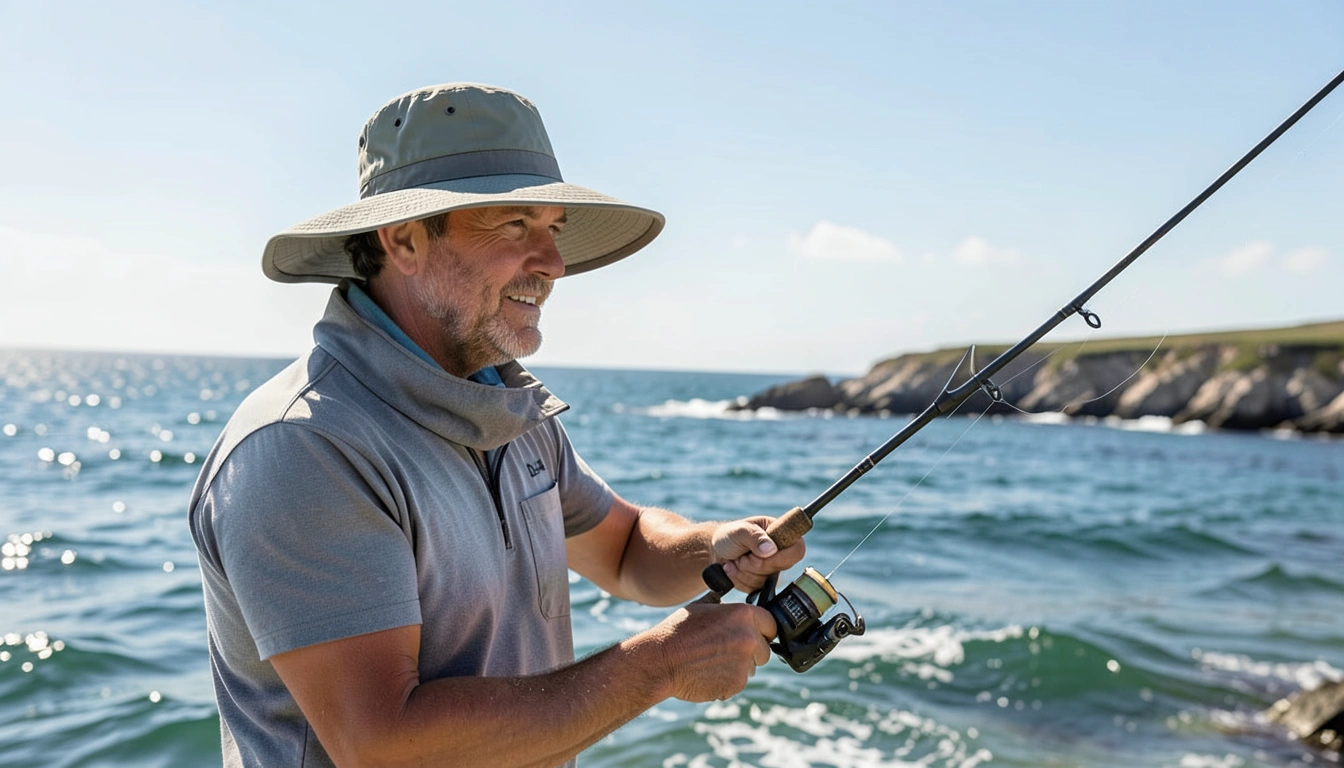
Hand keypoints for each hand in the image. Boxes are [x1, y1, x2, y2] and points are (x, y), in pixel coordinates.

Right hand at [638, 602, 775, 701]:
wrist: (661, 661)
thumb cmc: (677, 632)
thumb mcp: (702, 608)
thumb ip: (724, 608)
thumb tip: (730, 605)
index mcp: (744, 614)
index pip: (770, 624)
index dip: (761, 630)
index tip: (754, 635)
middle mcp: (749, 637)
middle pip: (764, 648)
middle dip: (751, 651)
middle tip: (727, 651)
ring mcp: (745, 662)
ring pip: (752, 667)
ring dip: (738, 666)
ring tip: (711, 662)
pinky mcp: (737, 683)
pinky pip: (738, 681)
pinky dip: (727, 680)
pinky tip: (707, 673)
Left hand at [710, 515, 804, 592]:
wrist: (715, 551)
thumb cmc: (729, 535)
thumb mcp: (739, 531)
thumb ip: (754, 537)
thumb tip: (771, 550)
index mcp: (780, 533)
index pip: (797, 549)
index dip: (780, 557)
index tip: (760, 554)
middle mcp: (780, 552)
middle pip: (779, 568)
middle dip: (754, 564)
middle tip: (741, 554)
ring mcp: (772, 569)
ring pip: (765, 581)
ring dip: (744, 571)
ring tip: (734, 560)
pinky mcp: (762, 583)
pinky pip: (754, 589)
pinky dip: (739, 579)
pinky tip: (733, 569)